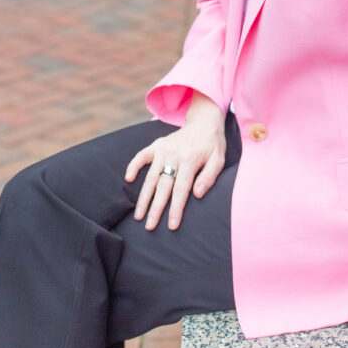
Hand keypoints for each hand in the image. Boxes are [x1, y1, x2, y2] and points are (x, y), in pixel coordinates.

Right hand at [125, 94, 225, 231]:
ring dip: (143, 197)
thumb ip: (209, 177)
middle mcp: (174, 155)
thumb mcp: (219, 159)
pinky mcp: (156, 145)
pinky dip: (133, 166)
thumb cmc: (212, 144)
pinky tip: (128, 180)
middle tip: (150, 227)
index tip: (171, 226)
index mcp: (190, 160)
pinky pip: (141, 156)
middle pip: (163, 186)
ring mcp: (163, 149)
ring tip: (139, 215)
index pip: (181, 190)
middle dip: (156, 208)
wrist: (204, 121)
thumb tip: (197, 195)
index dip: (176, 209)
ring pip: (150, 177)